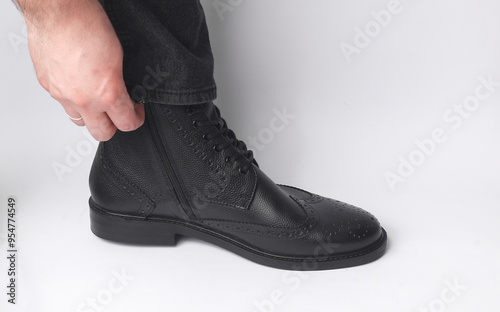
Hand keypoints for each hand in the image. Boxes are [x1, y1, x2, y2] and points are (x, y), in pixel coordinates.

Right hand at [25, 0, 143, 140]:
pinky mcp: (48, 87)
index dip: (135, 120)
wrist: (58, 11)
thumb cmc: (87, 25)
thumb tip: (122, 93)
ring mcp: (62, 95)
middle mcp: (83, 100)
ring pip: (79, 121)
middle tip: (117, 114)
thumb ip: (120, 83)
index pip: (126, 124)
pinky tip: (78, 84)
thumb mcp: (118, 57)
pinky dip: (72, 99)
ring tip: (96, 102)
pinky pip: (62, 103)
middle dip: (113, 127)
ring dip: (90, 117)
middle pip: (102, 133)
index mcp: (107, 94)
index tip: (136, 112)